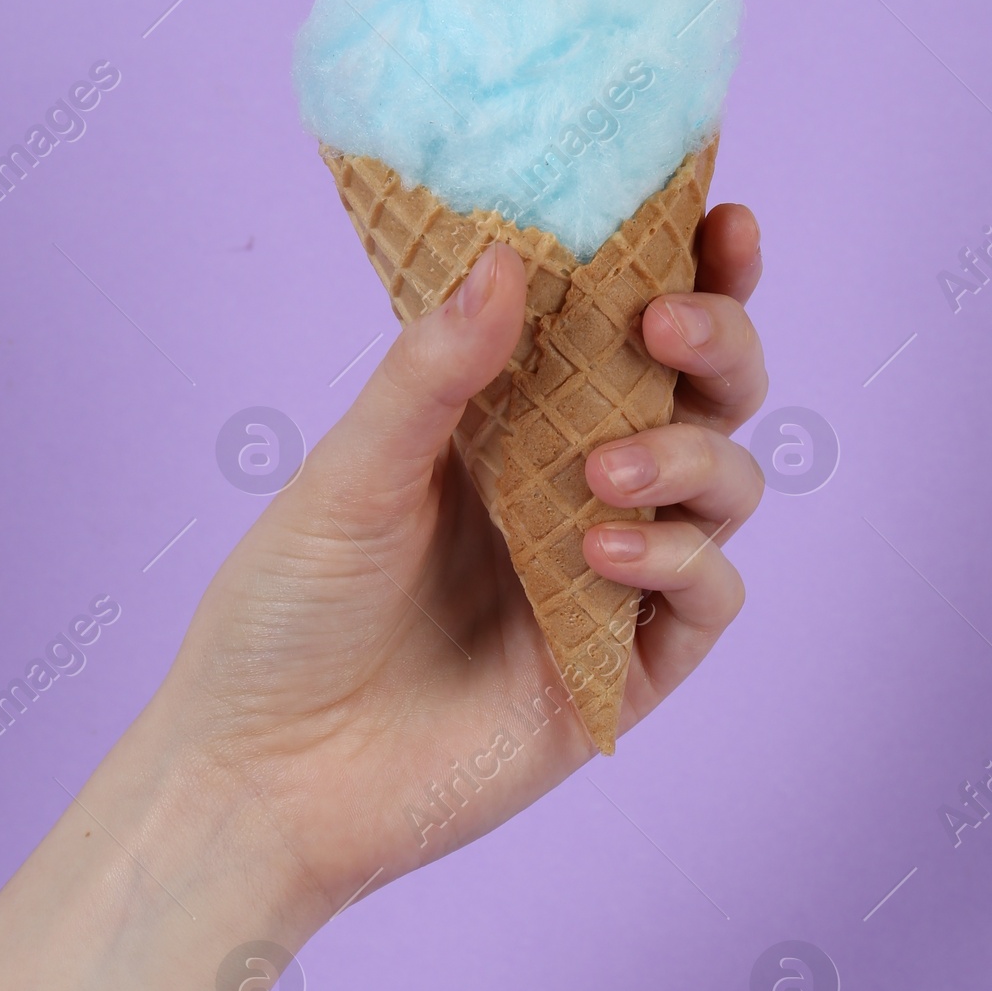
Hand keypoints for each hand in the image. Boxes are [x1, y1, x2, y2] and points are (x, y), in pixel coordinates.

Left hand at [163, 202, 767, 929]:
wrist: (264, 776)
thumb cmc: (286, 611)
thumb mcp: (351, 473)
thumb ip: (433, 373)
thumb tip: (508, 257)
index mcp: (515, 419)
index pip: (627, 327)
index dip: (691, 268)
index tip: (720, 214)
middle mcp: (579, 486)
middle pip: (709, 394)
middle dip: (720, 343)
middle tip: (666, 325)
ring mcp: (611, 579)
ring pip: (727, 486)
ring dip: (691, 458)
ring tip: (601, 474)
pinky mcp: (625, 670)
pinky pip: (709, 600)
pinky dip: (679, 563)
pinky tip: (604, 554)